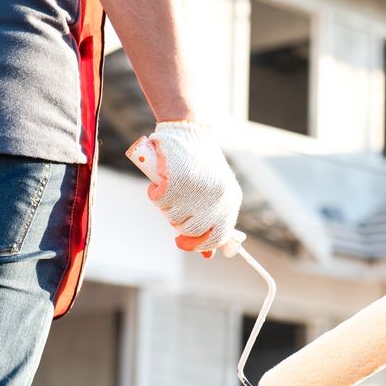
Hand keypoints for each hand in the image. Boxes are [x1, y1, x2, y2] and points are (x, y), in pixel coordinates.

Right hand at [146, 121, 242, 256]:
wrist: (189, 130)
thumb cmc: (200, 162)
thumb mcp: (214, 191)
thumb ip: (212, 221)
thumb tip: (209, 255)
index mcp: (231, 200)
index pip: (218, 237)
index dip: (198, 244)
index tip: (181, 242)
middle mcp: (217, 198)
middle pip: (190, 230)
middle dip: (176, 222)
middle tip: (172, 203)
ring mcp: (198, 191)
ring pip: (172, 217)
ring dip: (165, 204)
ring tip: (170, 184)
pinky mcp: (178, 181)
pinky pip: (158, 200)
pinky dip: (154, 192)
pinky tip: (160, 179)